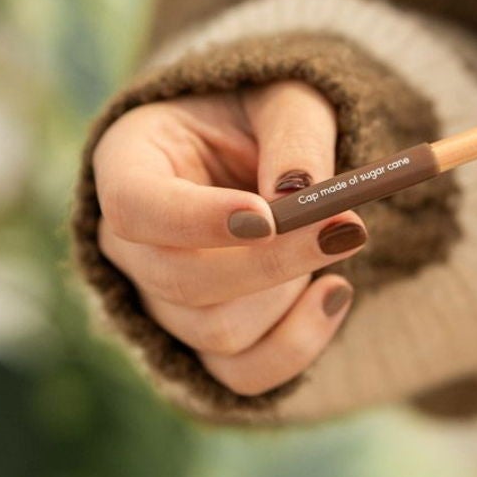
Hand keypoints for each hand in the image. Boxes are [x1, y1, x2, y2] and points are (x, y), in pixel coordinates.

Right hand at [92, 80, 363, 394]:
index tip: (268, 215)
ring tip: (335, 240)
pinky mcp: (200, 346)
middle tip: (349, 228)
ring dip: (290, 292)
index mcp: (128, 162)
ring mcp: (156, 302)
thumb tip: (299, 191)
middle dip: (273, 261)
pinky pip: (242, 377)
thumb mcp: (289, 100)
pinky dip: (299, 343)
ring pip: (217, 330)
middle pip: (180, 278)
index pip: (135, 206)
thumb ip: (295, 136)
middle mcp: (127, 241)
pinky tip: (335, 293)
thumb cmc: (267, 117)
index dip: (196, 220)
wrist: (269, 154)